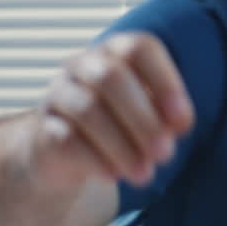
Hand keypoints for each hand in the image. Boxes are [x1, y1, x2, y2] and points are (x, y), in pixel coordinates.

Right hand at [28, 32, 192, 189]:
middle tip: (165, 153)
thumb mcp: (149, 114)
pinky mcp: (42, 128)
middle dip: (143, 119)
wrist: (65, 151)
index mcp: (117, 51)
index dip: (165, 83)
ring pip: (88, 109)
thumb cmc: (120, 122)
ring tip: (145, 174)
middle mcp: (84, 64)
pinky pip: (66, 139)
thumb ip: (166, 115)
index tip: (183, 123)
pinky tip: (114, 176)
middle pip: (112, 77)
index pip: (139, 49)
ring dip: (122, 146)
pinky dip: (95, 160)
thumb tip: (178, 126)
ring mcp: (58, 93)